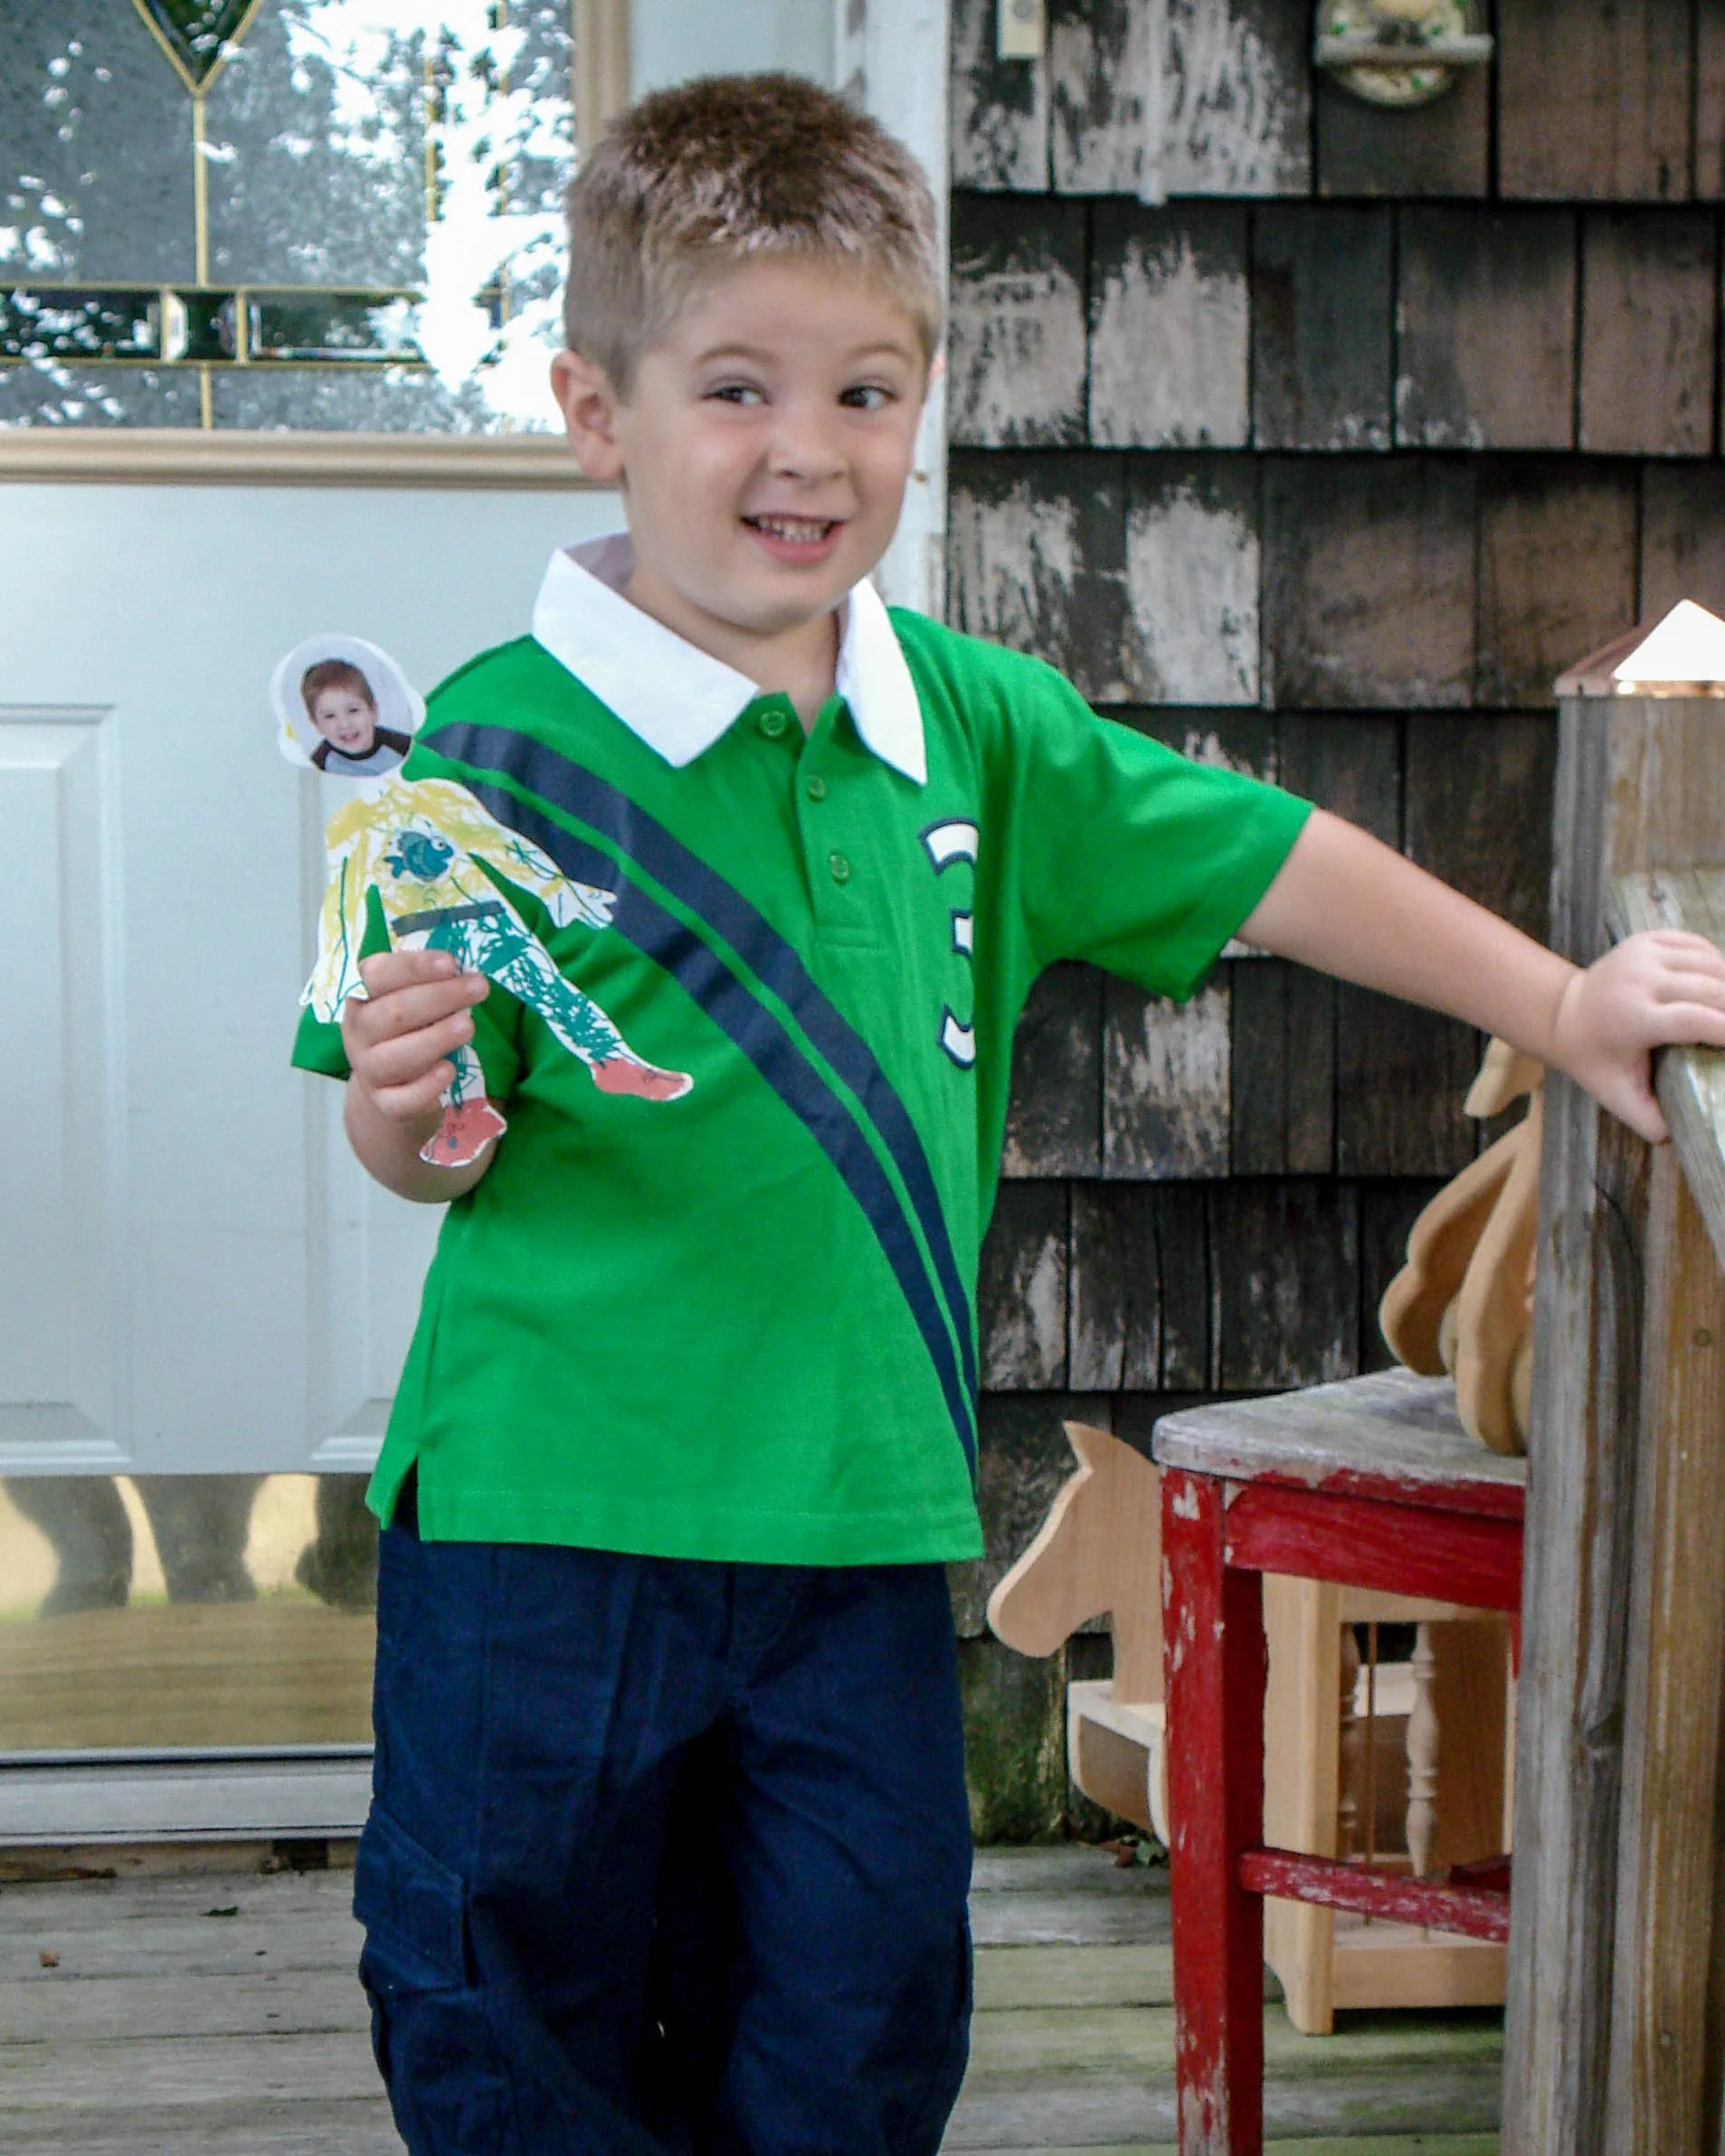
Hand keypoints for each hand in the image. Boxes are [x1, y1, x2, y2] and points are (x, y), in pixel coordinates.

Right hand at [341, 948, 489, 1125]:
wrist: (392, 1085)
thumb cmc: (407, 1029)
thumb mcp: (411, 1000)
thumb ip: (430, 985)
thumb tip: (466, 975)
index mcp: (362, 996)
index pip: (378, 973)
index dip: (414, 967)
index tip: (451, 964)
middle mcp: (359, 1031)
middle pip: (394, 1012)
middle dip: (440, 998)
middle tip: (479, 988)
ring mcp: (369, 1069)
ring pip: (396, 1056)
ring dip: (435, 1038)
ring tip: (468, 1026)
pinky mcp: (386, 1103)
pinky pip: (403, 1098)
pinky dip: (427, 1085)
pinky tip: (448, 1070)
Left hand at [1549, 931, 1724, 1142]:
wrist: (1564, 1014)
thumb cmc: (1595, 1060)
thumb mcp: (1615, 1094)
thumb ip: (1647, 1119)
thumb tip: (1677, 1137)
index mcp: (1632, 1018)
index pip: (1695, 1020)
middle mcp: (1638, 979)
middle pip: (1711, 989)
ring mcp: (1642, 954)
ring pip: (1711, 962)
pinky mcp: (1647, 939)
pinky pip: (1699, 946)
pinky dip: (1719, 963)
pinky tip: (1723, 986)